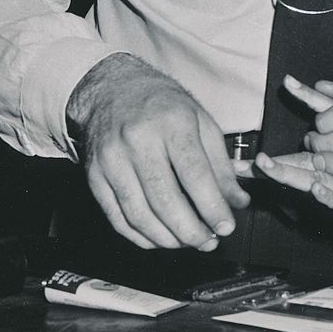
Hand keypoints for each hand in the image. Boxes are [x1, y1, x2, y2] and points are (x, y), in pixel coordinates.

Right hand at [66, 53, 249, 250]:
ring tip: (189, 242)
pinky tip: (160, 239)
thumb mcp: (201, 121)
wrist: (111, 89)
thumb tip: (238, 201)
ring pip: (139, 214)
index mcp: (172, 122)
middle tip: (209, 242)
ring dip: (168, 239)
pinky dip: (140, 236)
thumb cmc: (162, 104)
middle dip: (190, 230)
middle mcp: (138, 141)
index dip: (212, 206)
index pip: (194, 174)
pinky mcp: (94, 176)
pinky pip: (117, 218)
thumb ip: (221, 164)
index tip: (226, 227)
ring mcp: (111, 160)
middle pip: (165, 200)